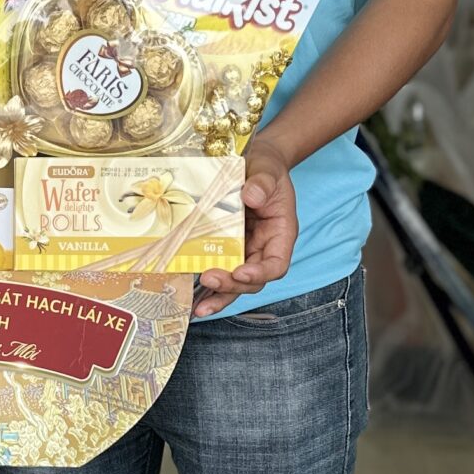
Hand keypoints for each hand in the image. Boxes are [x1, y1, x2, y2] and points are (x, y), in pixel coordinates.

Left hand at [192, 139, 298, 316]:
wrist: (253, 164)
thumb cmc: (266, 167)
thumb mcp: (268, 169)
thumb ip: (263, 182)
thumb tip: (251, 196)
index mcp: (281, 234)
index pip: (276, 264)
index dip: (260, 272)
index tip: (241, 271)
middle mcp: (264, 248)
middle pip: (253, 280)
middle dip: (232, 285)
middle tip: (209, 279)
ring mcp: (245, 252)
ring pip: (235, 283)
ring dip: (218, 297)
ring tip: (199, 309)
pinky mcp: (227, 250)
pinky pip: (220, 271)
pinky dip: (207, 288)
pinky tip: (192, 299)